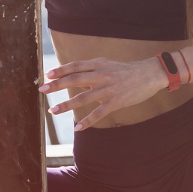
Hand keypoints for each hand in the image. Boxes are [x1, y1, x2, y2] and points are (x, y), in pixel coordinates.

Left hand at [39, 56, 168, 130]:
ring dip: (66, 105)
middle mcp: (101, 75)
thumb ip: (92, 70)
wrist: (149, 74)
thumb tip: (75, 78)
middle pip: (75, 79)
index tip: (47, 75)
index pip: (76, 66)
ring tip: (53, 110)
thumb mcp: (109, 65)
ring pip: (83, 97)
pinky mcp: (116, 101)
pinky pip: (98, 113)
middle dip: (57, 85)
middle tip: (42, 89)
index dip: (61, 70)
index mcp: (99, 64)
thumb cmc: (127, 70)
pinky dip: (87, 121)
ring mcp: (108, 89)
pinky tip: (78, 127)